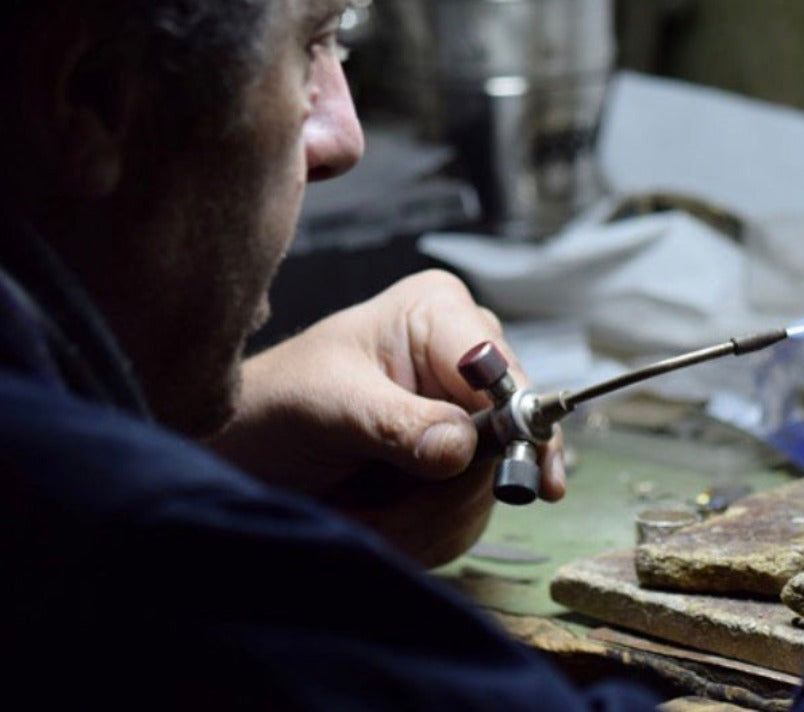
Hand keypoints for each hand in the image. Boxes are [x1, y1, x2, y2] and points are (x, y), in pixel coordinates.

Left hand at [211, 270, 565, 566]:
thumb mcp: (331, 406)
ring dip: (425, 517)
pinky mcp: (455, 461)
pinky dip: (422, 530)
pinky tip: (376, 518)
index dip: (515, 422)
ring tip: (363, 512)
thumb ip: (397, 423)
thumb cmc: (277, 403)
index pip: (503, 369)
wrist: (244, 449)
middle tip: (385, 517)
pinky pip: (467, 511)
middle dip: (448, 490)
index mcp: (437, 313)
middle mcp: (462, 358)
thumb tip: (462, 445)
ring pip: (488, 485)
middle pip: (506, 436)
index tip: (519, 476)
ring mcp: (462, 413)